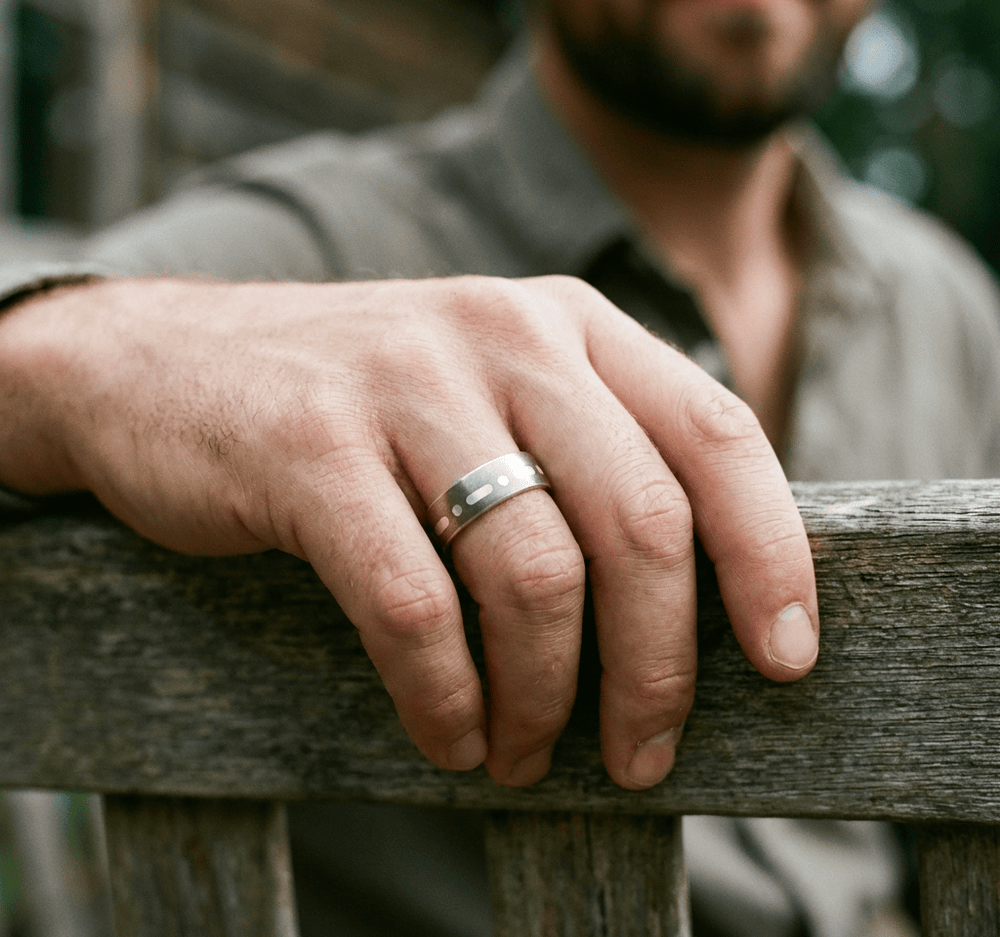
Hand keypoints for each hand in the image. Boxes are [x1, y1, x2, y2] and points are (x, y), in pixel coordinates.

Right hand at [0, 274, 816, 788]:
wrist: (166, 363)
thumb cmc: (358, 404)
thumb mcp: (492, 394)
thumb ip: (587, 458)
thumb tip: (692, 603)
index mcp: (568, 325)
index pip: (717, 433)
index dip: (770, 555)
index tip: (787, 661)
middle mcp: (503, 336)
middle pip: (639, 521)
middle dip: (659, 666)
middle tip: (642, 753)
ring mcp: (404, 384)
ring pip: (534, 573)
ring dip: (546, 696)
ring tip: (525, 753)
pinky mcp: (310, 448)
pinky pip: (414, 605)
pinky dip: (447, 694)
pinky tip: (450, 731)